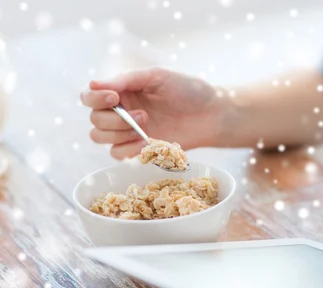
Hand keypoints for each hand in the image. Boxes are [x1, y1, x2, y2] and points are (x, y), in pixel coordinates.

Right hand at [80, 67, 231, 158]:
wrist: (212, 115)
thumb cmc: (188, 90)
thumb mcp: (157, 76)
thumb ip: (126, 79)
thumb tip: (92, 84)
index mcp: (122, 90)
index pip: (89, 96)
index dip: (95, 98)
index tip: (115, 97)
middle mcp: (121, 111)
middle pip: (94, 119)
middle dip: (113, 119)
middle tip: (143, 115)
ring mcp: (129, 131)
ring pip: (100, 137)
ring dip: (118, 133)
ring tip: (146, 127)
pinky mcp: (139, 148)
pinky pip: (117, 154)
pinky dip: (126, 149)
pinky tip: (146, 142)